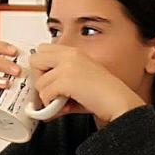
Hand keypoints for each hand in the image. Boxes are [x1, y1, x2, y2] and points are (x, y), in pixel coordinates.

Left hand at [28, 44, 144, 123]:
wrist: (119, 102)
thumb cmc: (104, 95)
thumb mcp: (79, 81)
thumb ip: (59, 83)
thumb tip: (41, 98)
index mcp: (74, 52)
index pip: (43, 49)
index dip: (42, 66)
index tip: (49, 80)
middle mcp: (70, 55)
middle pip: (35, 60)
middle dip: (40, 78)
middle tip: (52, 90)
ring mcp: (67, 66)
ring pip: (39, 82)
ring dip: (47, 96)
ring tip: (63, 101)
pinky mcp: (66, 80)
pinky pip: (45, 94)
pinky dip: (51, 104)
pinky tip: (65, 106)